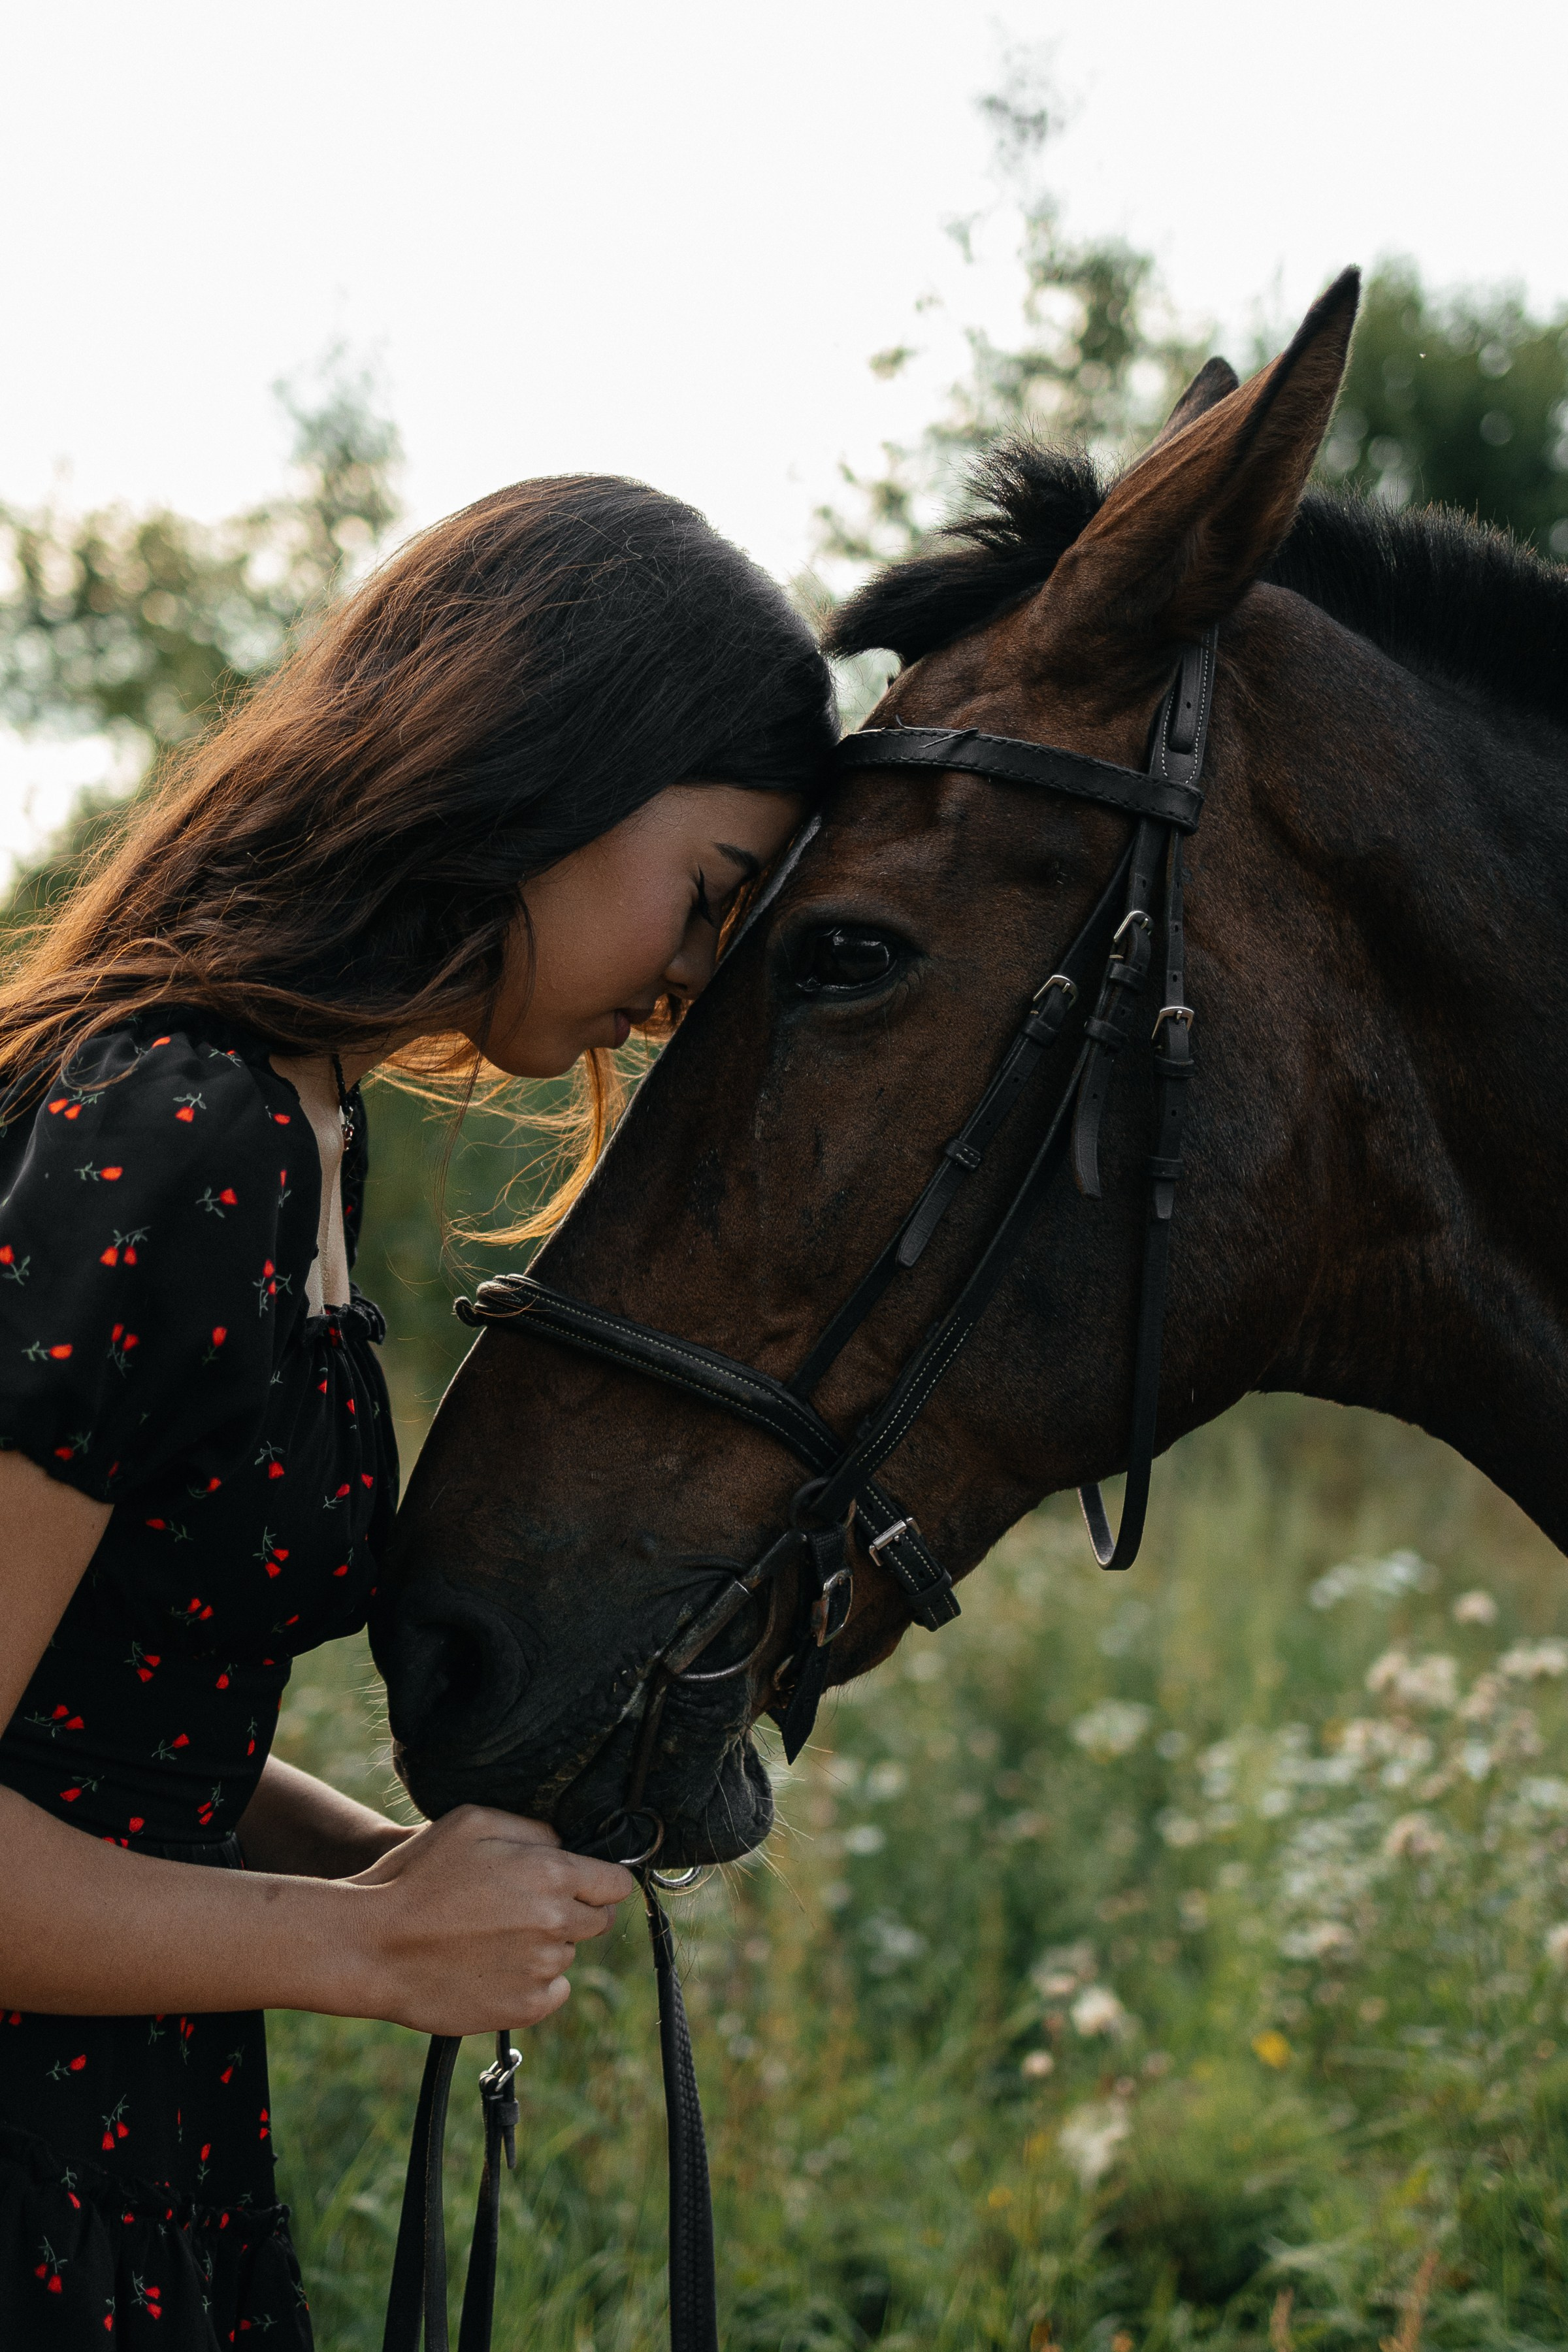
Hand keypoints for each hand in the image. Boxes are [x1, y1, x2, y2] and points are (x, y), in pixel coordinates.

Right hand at [347, 1807, 635, 2035]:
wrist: (372, 1945)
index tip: (584, 1881)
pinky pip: (552, 1992)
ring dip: (545, 1944)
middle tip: (525, 1906)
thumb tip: (565, 1843)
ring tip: (492, 1935)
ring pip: (567, 1954)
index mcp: (551, 1874)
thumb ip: (533, 1829)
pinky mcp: (523, 2009)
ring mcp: (541, 1970)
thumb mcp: (473, 1822)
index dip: (601, 1879)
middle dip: (573, 1909)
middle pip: (597, 1920)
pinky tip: (493, 1966)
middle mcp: (555, 1924)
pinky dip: (533, 1981)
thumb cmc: (417, 1876)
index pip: (616, 1883)